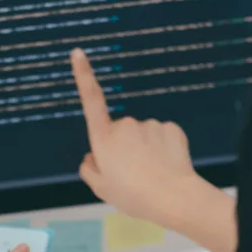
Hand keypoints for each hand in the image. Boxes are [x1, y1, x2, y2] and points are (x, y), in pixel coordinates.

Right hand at [70, 48, 200, 222]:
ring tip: (151, 174)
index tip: (78, 53)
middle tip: (131, 174)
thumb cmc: (132, 196)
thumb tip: (91, 157)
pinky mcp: (171, 128)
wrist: (173, 198)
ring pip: (143, 135)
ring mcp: (150, 124)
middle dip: (123, 147)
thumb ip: (90, 170)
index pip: (91, 101)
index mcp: (104, 138)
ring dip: (144, 149)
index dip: (83, 75)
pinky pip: (162, 136)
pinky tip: (166, 166)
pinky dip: (163, 149)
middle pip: (120, 132)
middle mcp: (125, 125)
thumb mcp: (102, 189)